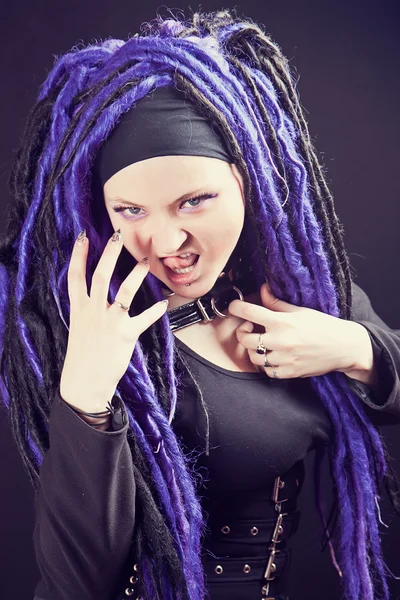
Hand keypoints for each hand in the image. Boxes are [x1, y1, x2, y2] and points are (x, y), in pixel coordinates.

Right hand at [60, 230, 167, 410]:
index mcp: (80, 309)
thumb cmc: (83, 355)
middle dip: (109, 254)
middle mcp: (93, 312)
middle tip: (117, 236)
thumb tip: (96, 296)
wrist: (84, 382)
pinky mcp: (124, 335)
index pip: (75, 276)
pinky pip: (143, 319)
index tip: (83, 237)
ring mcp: (109, 322)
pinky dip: (154, 311)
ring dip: (136, 274)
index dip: (78, 256)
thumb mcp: (80, 328)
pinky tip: (163, 303)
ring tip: (146, 261)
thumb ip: (88, 310)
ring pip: (123, 292)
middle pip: (100, 276)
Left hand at [228, 282, 367, 379]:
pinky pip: (267, 371)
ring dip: (253, 349)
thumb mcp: (300, 310)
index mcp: (282, 322)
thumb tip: (262, 290)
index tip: (233, 307)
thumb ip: (277, 303)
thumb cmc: (323, 325)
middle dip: (242, 332)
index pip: (249, 312)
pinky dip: (265, 365)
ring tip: (260, 343)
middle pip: (245, 339)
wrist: (344, 347)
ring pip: (254, 357)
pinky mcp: (289, 372)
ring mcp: (284, 358)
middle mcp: (280, 340)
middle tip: (249, 327)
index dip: (236, 307)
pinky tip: (271, 356)